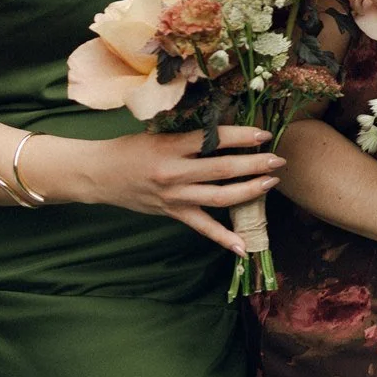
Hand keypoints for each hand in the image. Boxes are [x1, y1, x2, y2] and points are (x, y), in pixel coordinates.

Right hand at [73, 126, 281, 253]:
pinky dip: (223, 238)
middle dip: (254, 164)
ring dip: (248, 192)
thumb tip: (228, 129)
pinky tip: (243, 246)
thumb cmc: (131, 148)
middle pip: (222, 170)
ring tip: (271, 183)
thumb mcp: (160, 134)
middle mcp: (174, 174)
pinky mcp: (172, 213)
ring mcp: (174, 197)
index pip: (214, 140)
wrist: (98, 174)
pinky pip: (202, 227)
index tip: (264, 134)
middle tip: (278, 160)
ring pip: (218, 198)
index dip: (242, 136)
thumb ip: (191, 136)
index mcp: (172, 148)